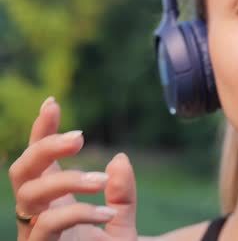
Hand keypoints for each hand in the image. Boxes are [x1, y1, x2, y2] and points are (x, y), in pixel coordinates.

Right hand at [8, 97, 138, 240]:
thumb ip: (123, 192)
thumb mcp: (123, 220)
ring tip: (100, 179)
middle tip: (81, 136)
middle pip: (20, 171)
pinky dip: (78, 212)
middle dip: (44, 147)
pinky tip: (107, 212)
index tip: (52, 102)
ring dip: (65, 180)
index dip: (41, 131)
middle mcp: (37, 214)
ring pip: (29, 196)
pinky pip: (47, 225)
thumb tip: (119, 158)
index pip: (39, 160)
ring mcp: (35, 234)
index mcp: (54, 200)